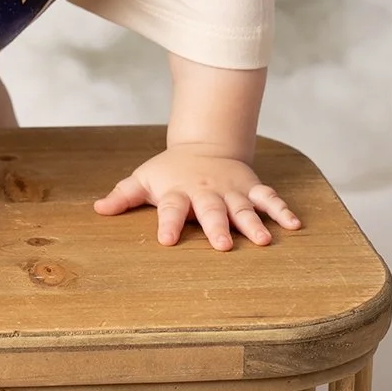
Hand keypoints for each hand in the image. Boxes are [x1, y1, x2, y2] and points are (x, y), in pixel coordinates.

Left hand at [93, 145, 300, 250]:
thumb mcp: (144, 179)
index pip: (171, 209)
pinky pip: (269, 198)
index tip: (167, 240)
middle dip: (217, 227)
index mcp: (178, 192)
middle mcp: (206, 192)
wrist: (204, 144)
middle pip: (211, 211)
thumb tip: (97, 209)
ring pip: (243, 208)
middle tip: (223, 246)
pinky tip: (294, 225)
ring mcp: (231, 190)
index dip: (168, 224)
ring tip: (263, 241)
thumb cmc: (170, 171)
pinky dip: (282, 210)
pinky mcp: (251, 187)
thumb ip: (123, 196)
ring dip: (254, 224)